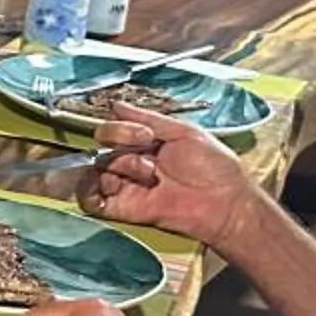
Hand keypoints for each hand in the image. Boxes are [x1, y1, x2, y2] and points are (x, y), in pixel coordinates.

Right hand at [79, 104, 262, 251]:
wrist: (226, 202)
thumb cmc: (215, 167)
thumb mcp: (184, 132)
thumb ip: (148, 118)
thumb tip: (118, 105)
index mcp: (145, 145)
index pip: (113, 130)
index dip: (122, 129)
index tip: (145, 134)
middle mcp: (132, 164)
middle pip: (100, 147)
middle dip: (120, 143)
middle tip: (147, 151)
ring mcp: (126, 187)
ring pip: (94, 170)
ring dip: (116, 166)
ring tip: (145, 173)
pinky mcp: (123, 209)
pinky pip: (91, 201)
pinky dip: (90, 191)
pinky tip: (111, 184)